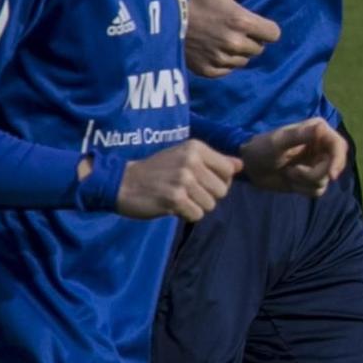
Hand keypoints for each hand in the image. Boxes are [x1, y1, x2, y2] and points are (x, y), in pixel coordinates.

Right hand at [116, 140, 240, 221]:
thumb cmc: (157, 170)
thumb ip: (215, 161)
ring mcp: (183, 180)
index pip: (229, 171)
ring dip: (196, 206)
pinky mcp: (175, 199)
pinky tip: (172, 206)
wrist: (122, 183)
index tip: (202, 182)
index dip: (220, 181)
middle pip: (222, 191)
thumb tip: (241, 165)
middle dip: (207, 196)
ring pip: (210, 205)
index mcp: (196, 148)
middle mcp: (192, 161)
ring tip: (178, 197)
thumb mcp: (185, 157)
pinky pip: (197, 215)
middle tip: (187, 192)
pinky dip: (186, 215)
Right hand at [186, 0, 282, 77]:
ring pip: (244, 60)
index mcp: (242, 22)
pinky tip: (211, 48)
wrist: (162, 17)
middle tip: (232, 28)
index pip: (274, 34)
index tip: (252, 21)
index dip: (266, 27)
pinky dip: (223, 62)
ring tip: (220, 37)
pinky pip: (227, 70)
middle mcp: (234, 44)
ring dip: (238, 51)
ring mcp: (220, 59)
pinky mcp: (207, 70)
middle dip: (251, 39)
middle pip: (259, 48)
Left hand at [241, 118, 347, 196]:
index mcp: (318, 132)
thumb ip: (300, 135)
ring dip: (304, 181)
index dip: (338, 160)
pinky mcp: (312, 179)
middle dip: (315, 174)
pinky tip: (290, 180)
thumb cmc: (262, 148)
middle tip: (293, 173)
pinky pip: (318, 190)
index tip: (331, 175)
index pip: (339, 146)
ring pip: (325, 180)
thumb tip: (322, 127)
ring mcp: (318, 164)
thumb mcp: (279, 142)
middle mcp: (322, 147)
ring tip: (287, 173)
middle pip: (335, 166)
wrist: (251, 167)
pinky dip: (302, 189)